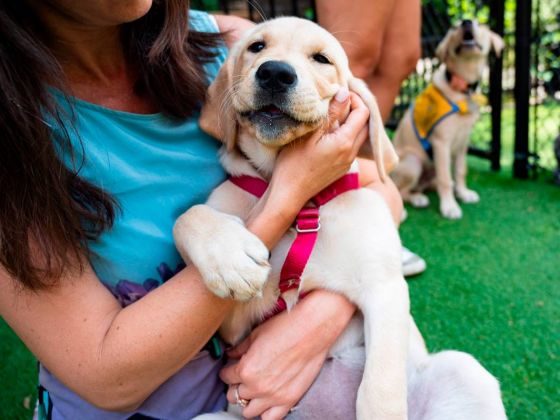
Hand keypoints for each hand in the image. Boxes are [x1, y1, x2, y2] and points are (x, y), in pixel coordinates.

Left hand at [220, 290, 355, 418]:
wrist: (313, 329)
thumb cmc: (286, 327)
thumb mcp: (256, 334)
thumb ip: (240, 348)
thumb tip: (231, 354)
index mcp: (246, 369)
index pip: (226, 377)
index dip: (228, 370)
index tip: (232, 367)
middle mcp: (257, 387)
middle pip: (234, 396)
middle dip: (236, 385)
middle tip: (242, 377)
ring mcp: (274, 396)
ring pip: (248, 411)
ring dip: (248, 400)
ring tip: (254, 389)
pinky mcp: (290, 400)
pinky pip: (270, 419)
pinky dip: (265, 412)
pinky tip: (267, 401)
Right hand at [269, 89, 369, 212]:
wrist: (290, 193)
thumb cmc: (293, 163)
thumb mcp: (309, 133)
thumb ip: (330, 113)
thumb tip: (344, 93)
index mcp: (345, 142)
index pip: (363, 113)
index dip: (354, 99)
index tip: (339, 94)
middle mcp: (351, 153)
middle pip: (365, 124)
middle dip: (356, 109)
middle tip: (338, 101)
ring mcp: (347, 162)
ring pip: (359, 136)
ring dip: (351, 123)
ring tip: (333, 115)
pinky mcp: (341, 169)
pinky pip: (351, 147)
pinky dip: (346, 135)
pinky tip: (329, 133)